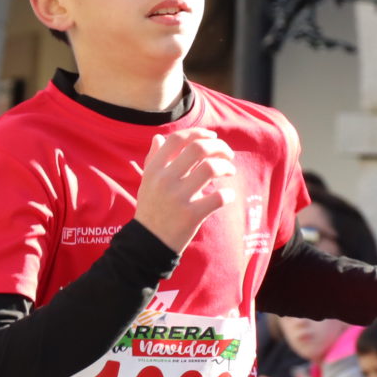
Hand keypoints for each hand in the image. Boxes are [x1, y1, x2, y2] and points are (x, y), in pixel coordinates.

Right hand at [133, 128, 235, 252]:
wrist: (148, 243)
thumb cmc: (150, 210)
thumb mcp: (147, 183)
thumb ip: (152, 159)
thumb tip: (158, 138)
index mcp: (155, 170)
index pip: (177, 140)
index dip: (198, 133)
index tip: (212, 137)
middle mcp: (165, 180)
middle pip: (198, 148)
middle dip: (219, 146)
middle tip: (228, 153)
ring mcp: (179, 198)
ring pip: (210, 168)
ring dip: (226, 166)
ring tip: (230, 171)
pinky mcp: (191, 215)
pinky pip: (219, 197)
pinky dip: (228, 194)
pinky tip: (228, 196)